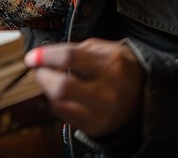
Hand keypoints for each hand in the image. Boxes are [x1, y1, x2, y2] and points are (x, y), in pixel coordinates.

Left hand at [24, 38, 144, 138]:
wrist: (146, 96)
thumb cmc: (119, 67)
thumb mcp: (105, 49)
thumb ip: (76, 50)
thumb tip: (44, 55)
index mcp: (112, 65)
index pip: (69, 58)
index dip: (46, 56)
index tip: (31, 56)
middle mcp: (109, 93)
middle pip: (61, 86)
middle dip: (43, 75)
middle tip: (39, 69)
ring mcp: (103, 114)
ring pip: (59, 102)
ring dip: (48, 89)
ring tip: (53, 79)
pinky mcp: (96, 128)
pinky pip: (64, 115)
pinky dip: (57, 102)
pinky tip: (64, 94)